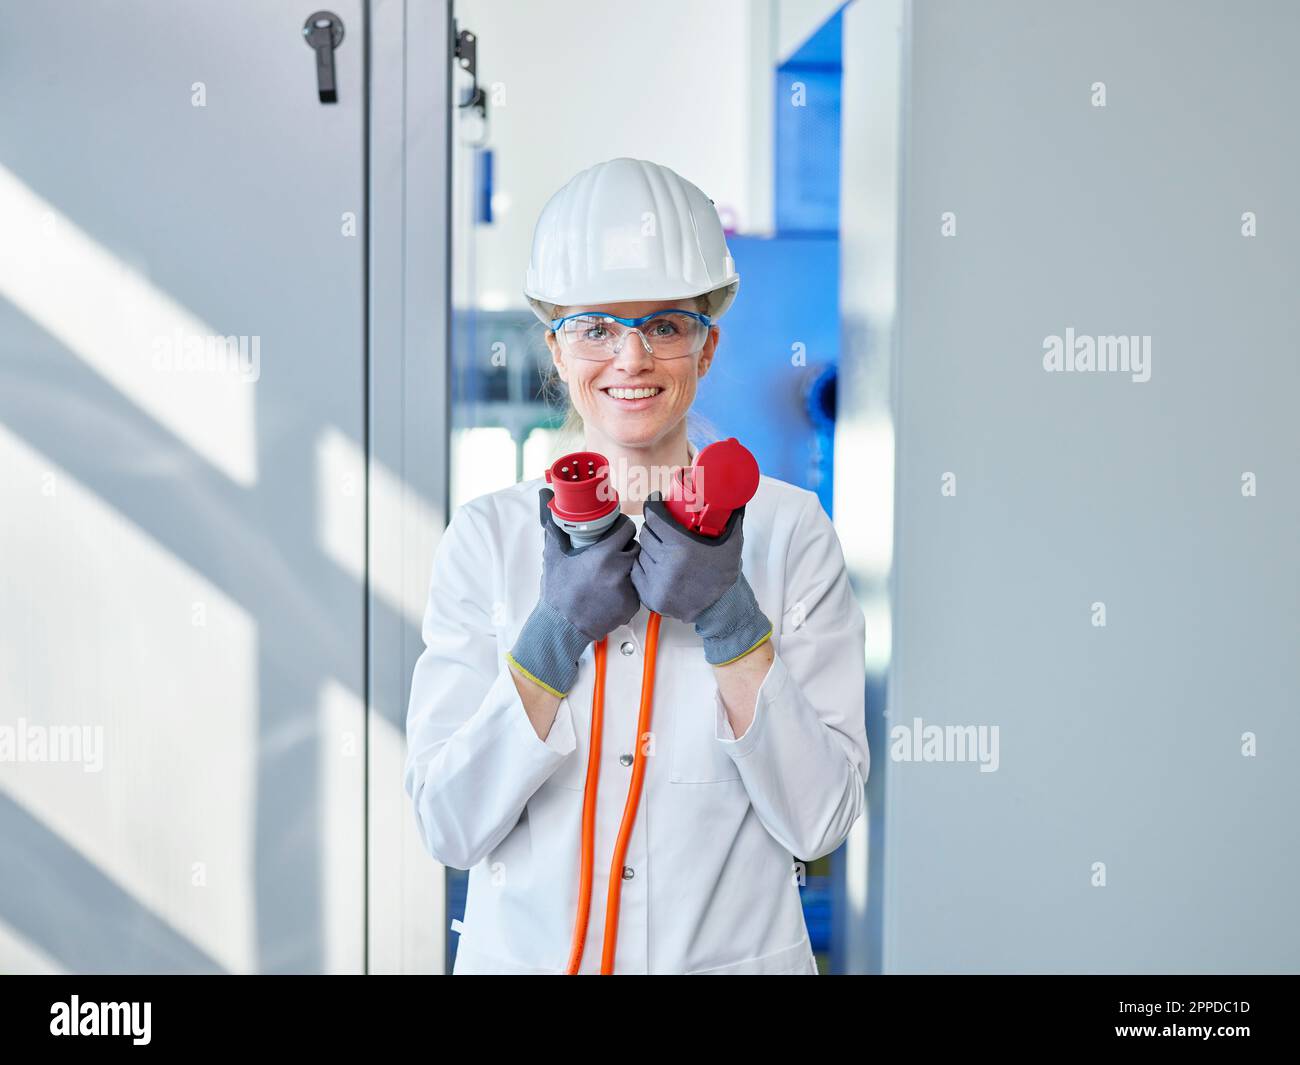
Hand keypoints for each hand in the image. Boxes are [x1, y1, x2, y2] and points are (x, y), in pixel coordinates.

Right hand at [507, 488, 639, 696]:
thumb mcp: (553, 555)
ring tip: (611, 571)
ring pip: (638, 568)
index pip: (628, 528)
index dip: (622, 527)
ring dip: (629, 566)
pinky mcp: (631, 606)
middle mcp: (620, 571)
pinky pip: (637, 588)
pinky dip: (628, 587)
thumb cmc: (558, 593)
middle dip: (626, 546)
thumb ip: (554, 524)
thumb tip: (545, 497)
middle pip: (636, 547)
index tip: (615, 529)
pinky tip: (612, 589)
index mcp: (604, 554)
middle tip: (612, 551)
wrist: (561, 626)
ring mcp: (628, 589)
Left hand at [632, 494, 744, 621]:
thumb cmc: (724, 572)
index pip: (654, 517)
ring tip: (661, 547)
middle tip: (662, 527)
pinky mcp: (650, 597)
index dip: (654, 506)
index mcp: (682, 546)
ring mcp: (657, 583)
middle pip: (647, 534)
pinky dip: (644, 566)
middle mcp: (667, 564)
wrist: (722, 606)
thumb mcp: (731, 541)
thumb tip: (732, 494)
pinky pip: (637, 572)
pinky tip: (654, 564)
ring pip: (641, 553)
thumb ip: (731, 516)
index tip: (656, 502)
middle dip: (653, 527)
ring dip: (648, 548)